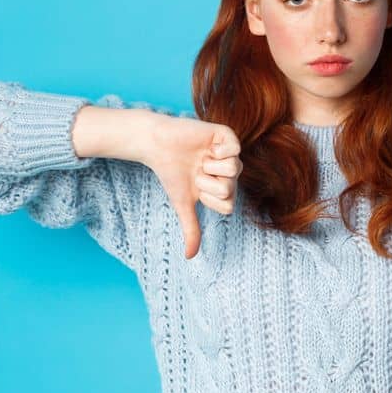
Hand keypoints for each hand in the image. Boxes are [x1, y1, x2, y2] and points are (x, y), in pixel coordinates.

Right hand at [140, 116, 242, 258]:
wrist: (156, 145)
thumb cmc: (171, 174)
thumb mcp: (183, 204)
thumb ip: (191, 228)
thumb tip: (190, 256)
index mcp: (225, 187)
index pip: (228, 206)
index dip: (209, 198)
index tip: (196, 188)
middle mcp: (231, 171)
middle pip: (230, 189)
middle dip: (207, 182)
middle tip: (196, 171)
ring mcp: (231, 153)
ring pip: (234, 170)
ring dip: (209, 166)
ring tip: (199, 158)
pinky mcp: (227, 136)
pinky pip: (235, 149)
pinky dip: (217, 151)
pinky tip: (207, 147)